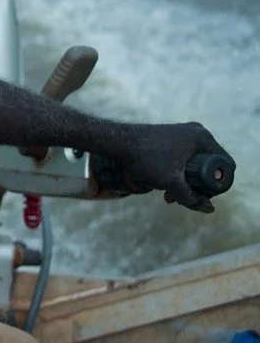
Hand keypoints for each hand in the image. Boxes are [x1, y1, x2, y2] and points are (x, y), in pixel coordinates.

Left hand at [115, 122, 234, 212]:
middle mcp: (197, 133)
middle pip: (210, 166)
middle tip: (182, 198)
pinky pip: (184, 159)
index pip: (225, 165)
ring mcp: (184, 133)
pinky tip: (164, 187)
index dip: (218, 185)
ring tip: (169, 197)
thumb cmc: (145, 159)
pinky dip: (177, 173)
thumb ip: (190, 198)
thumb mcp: (171, 182)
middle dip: (197, 186)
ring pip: (195, 164)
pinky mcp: (172, 137)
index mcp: (203, 139)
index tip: (203, 196)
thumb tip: (209, 209)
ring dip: (185, 182)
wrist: (117, 142)